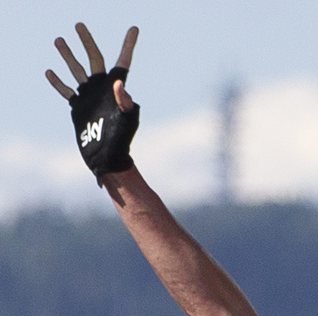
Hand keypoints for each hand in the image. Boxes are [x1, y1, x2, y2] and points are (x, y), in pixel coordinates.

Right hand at [45, 24, 140, 184]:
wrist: (107, 156)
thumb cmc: (122, 139)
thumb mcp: (127, 119)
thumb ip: (124, 100)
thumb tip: (118, 84)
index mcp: (117, 88)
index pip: (124, 61)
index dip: (128, 45)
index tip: (135, 29)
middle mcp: (103, 88)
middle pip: (94, 59)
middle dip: (87, 42)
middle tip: (79, 25)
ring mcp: (89, 96)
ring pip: (76, 70)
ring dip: (67, 55)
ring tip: (59, 39)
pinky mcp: (78, 107)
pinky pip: (66, 90)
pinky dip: (57, 82)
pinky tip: (50, 71)